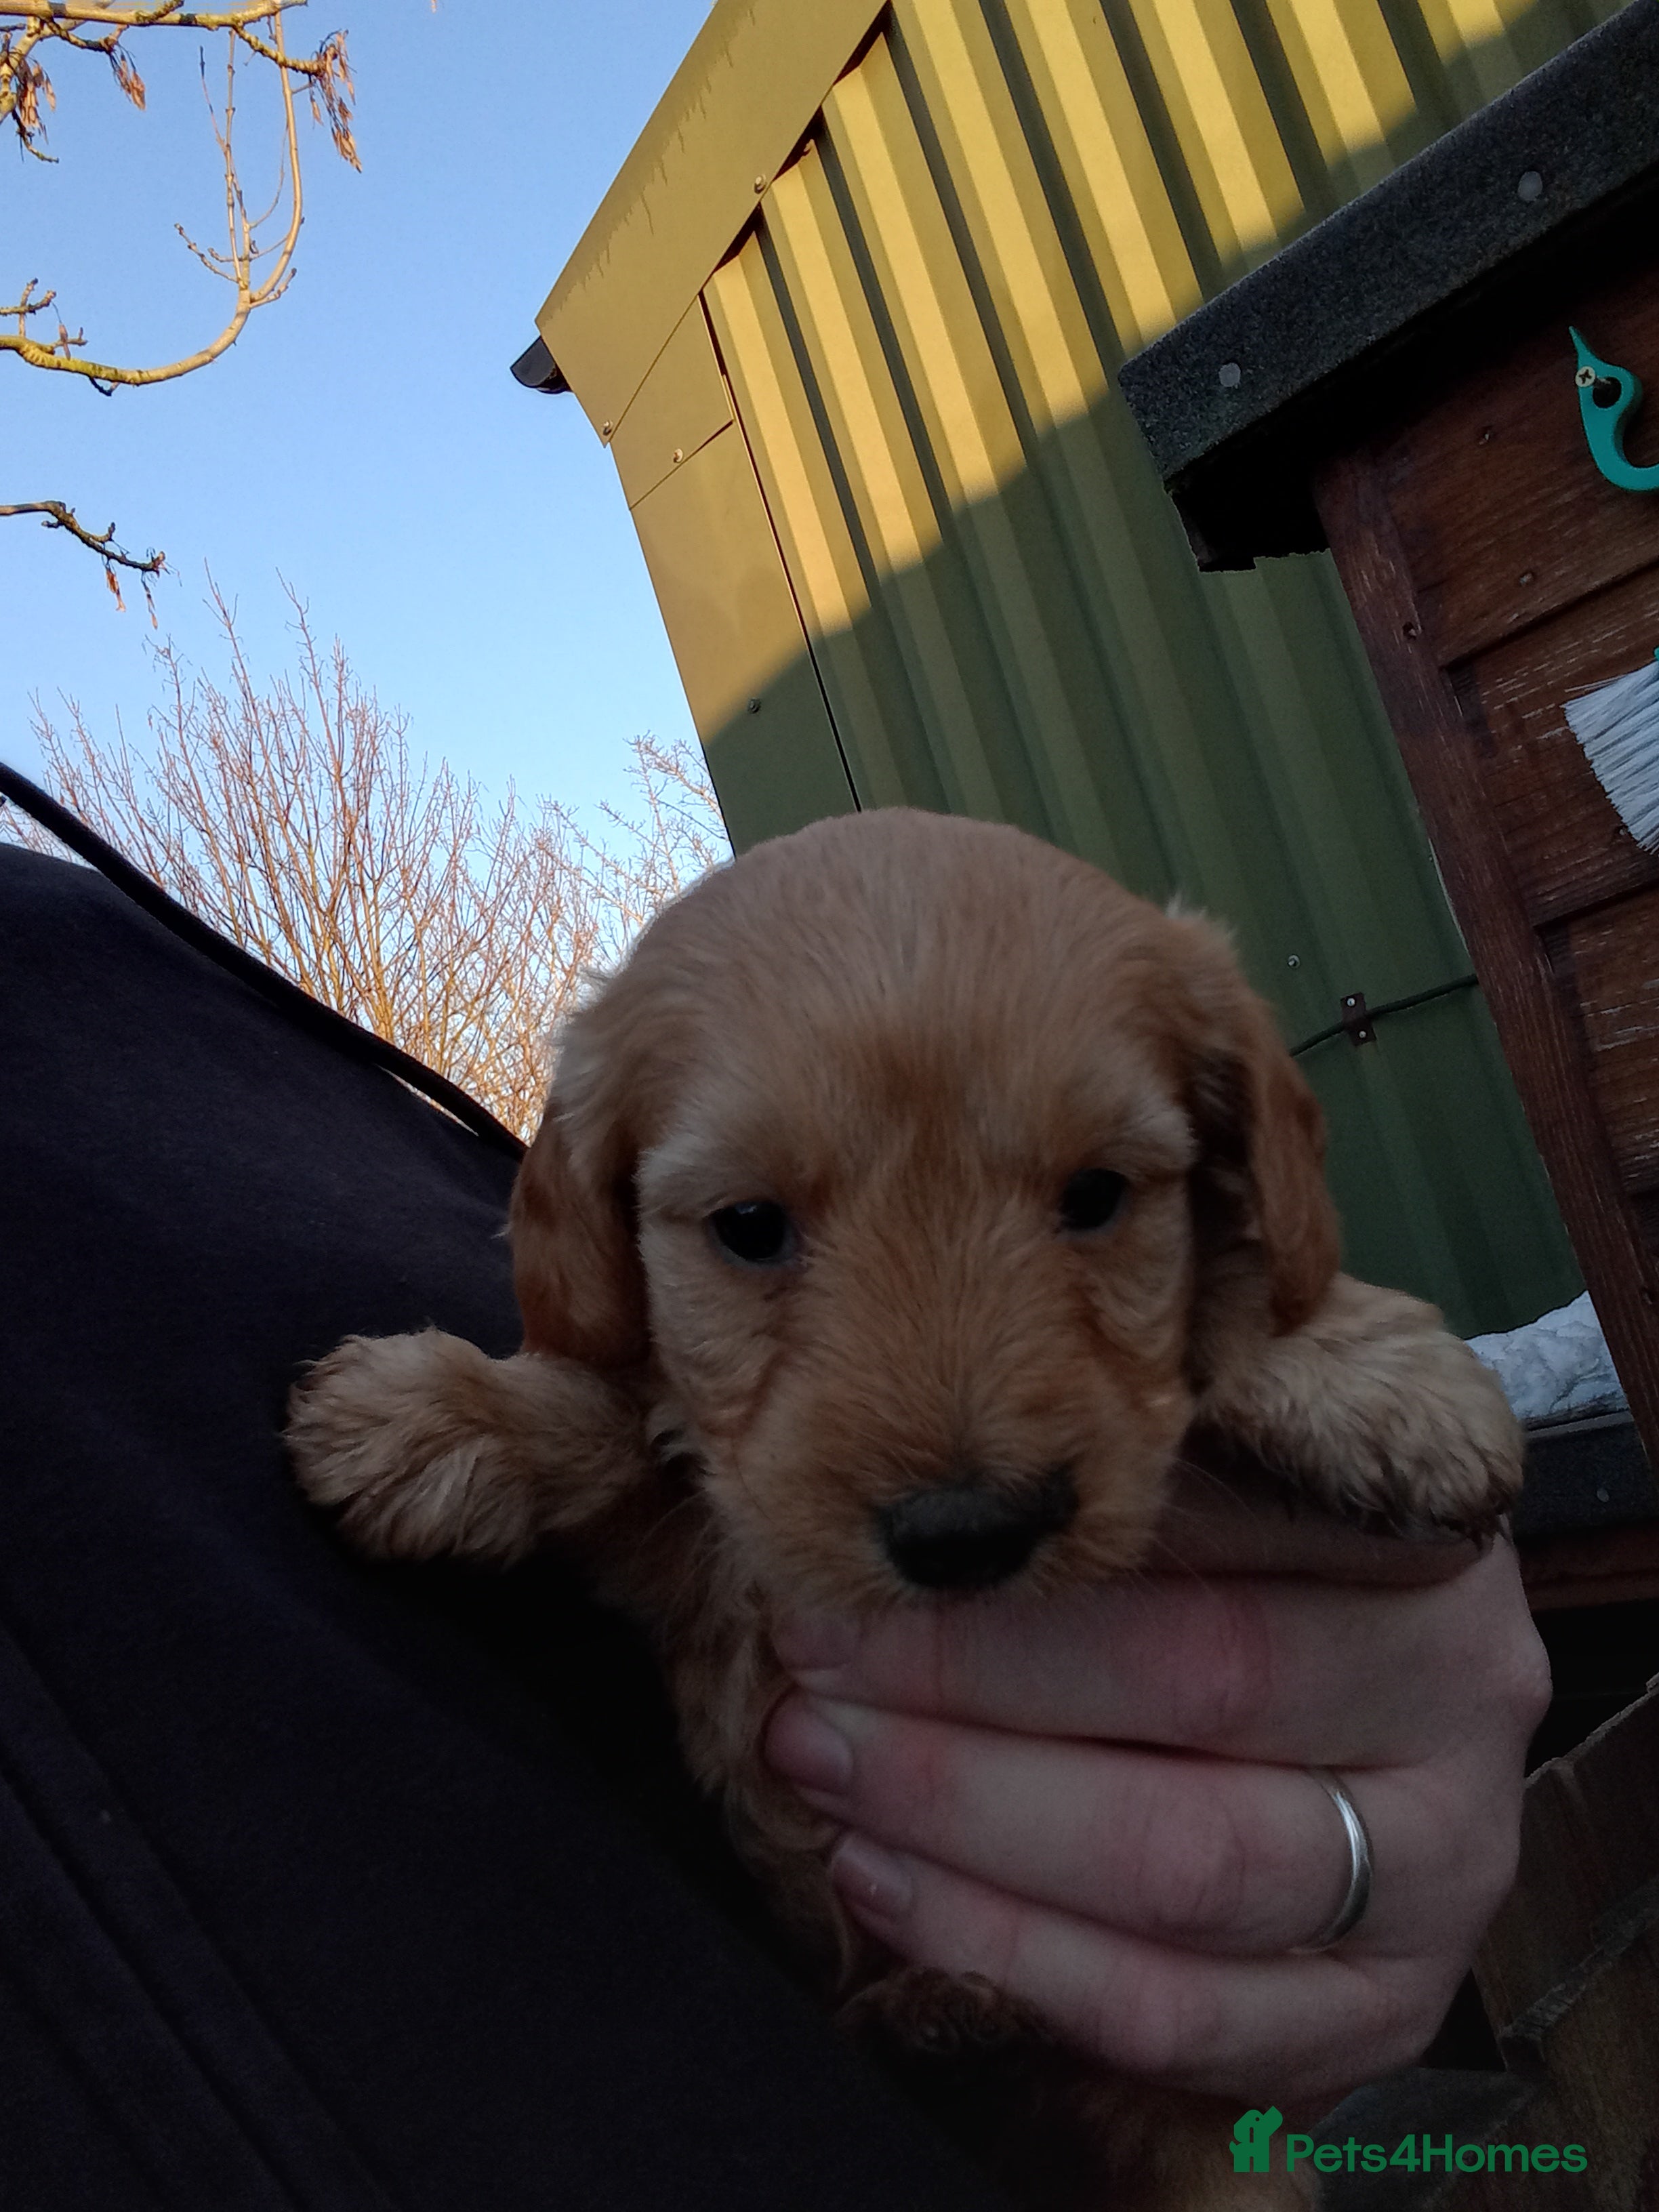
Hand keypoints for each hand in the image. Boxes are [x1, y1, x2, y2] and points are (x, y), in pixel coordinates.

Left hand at [763, 1465, 1550, 2116]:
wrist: (1382, 1686)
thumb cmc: (1262, 1544)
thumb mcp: (1216, 1455)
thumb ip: (1111, 1463)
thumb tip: (898, 1488)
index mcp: (1421, 1528)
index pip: (1207, 1528)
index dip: (1015, 1555)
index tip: (852, 1547)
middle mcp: (1460, 1694)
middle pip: (1196, 1691)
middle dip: (966, 1688)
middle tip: (813, 1672)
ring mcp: (1441, 1872)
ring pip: (1185, 1869)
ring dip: (969, 1828)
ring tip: (827, 1772)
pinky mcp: (1383, 2011)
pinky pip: (1187, 2020)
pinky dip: (1019, 1961)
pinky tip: (892, 1890)